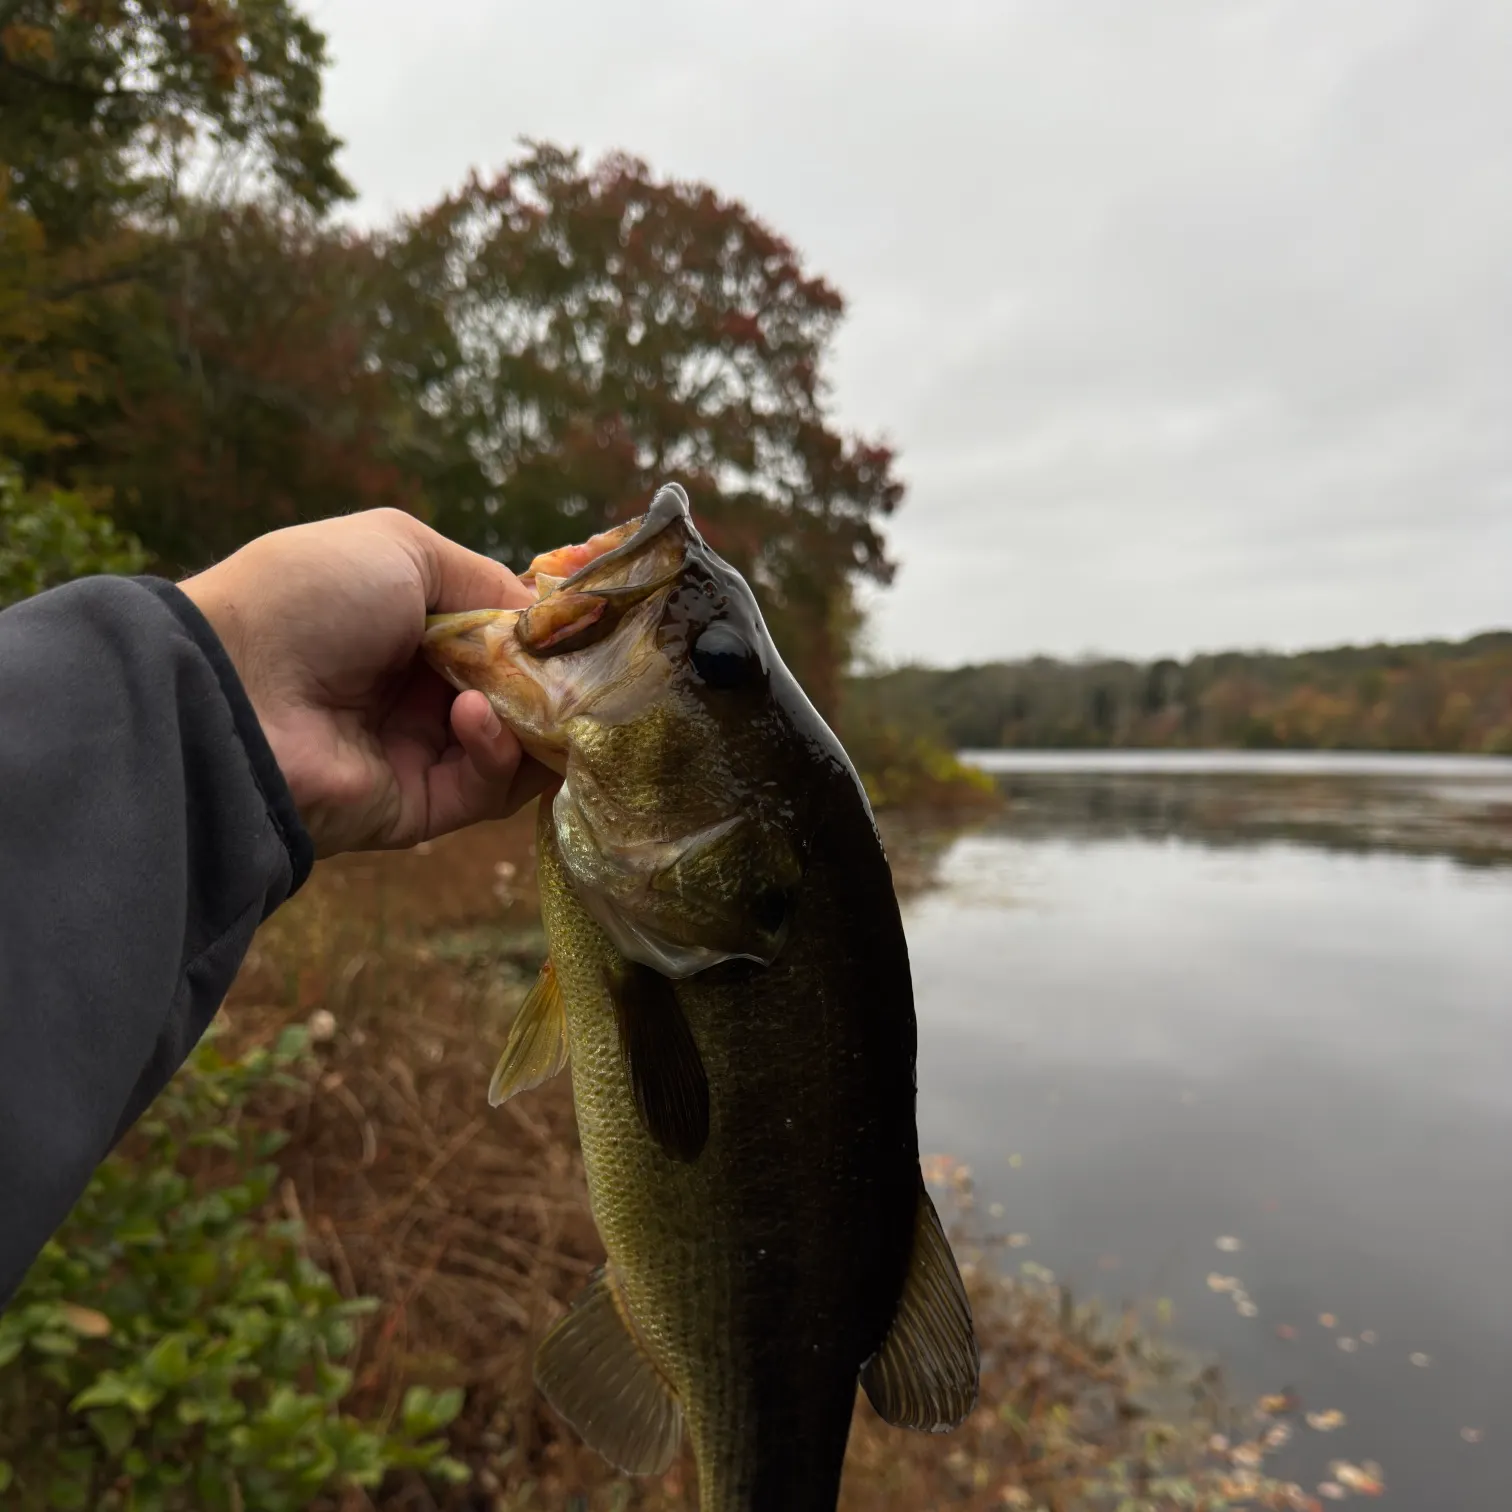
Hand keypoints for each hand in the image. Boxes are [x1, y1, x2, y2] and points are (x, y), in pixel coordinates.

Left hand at [180, 509, 554, 856]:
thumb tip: (550, 622)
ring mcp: (421, 748)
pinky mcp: (422, 806)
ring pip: (519, 744)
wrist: (234, 688)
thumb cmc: (311, 597)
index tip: (586, 626)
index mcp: (412, 622)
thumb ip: (487, 580)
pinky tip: (470, 716)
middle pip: (520, 690)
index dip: (546, 632)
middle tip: (580, 669)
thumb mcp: (403, 549)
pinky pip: (488, 787)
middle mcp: (420, 687)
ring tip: (528, 695)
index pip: (504, 634)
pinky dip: (496, 751)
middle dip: (553, 678)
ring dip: (533, 717)